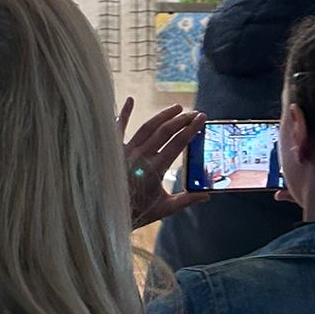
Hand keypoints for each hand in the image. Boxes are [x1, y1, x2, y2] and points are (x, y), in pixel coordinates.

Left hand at [120, 101, 209, 228]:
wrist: (106, 213)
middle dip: (182, 120)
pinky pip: (118, 128)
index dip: (192, 129)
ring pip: (146, 127)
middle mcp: (141, 156)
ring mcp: (126, 151)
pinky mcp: (113, 149)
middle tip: (194, 113)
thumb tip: (208, 196)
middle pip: (165, 131)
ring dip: (163, 116)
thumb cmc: (136, 212)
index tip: (202, 119)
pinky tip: (130, 100)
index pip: (178, 144)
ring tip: (177, 108)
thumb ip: (186, 200)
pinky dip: (124, 113)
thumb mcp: (163, 209)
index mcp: (155, 169)